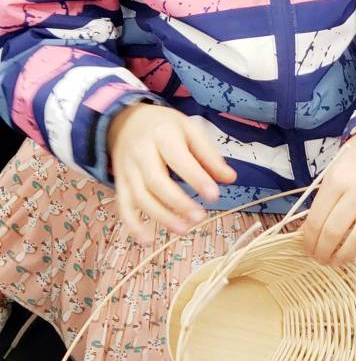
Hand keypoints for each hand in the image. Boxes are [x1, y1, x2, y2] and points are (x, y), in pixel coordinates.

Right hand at [108, 103, 235, 241]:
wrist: (125, 121)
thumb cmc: (164, 127)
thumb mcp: (189, 130)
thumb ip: (208, 154)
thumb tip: (230, 178)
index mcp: (162, 135)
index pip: (178, 158)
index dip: (196, 178)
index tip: (214, 195)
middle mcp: (141, 152)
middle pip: (156, 181)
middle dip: (178, 202)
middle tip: (200, 217)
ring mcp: (127, 170)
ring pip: (141, 197)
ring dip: (161, 216)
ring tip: (184, 230)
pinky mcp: (121, 183)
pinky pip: (123, 206)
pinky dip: (133, 225)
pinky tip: (147, 239)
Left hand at [302, 118, 355, 264]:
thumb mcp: (335, 169)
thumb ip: (325, 198)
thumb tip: (311, 231)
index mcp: (337, 180)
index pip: (316, 221)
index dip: (308, 241)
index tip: (307, 249)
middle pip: (334, 233)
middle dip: (323, 253)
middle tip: (321, 260)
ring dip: (345, 257)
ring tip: (339, 260)